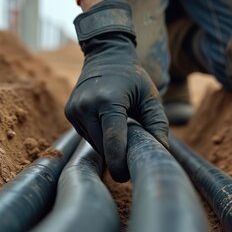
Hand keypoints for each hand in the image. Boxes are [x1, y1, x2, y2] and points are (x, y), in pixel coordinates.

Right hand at [65, 0, 168, 181]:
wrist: (106, 54)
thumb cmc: (133, 77)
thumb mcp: (150, 97)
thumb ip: (158, 124)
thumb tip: (162, 151)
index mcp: (108, 101)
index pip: (113, 142)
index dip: (119, 163)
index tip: (126, 176)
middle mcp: (87, 105)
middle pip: (102, 147)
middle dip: (117, 155)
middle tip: (132, 153)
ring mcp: (75, 109)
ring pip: (93, 143)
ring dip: (108, 145)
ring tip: (122, 131)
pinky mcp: (69, 112)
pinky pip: (86, 135)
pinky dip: (99, 136)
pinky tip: (109, 124)